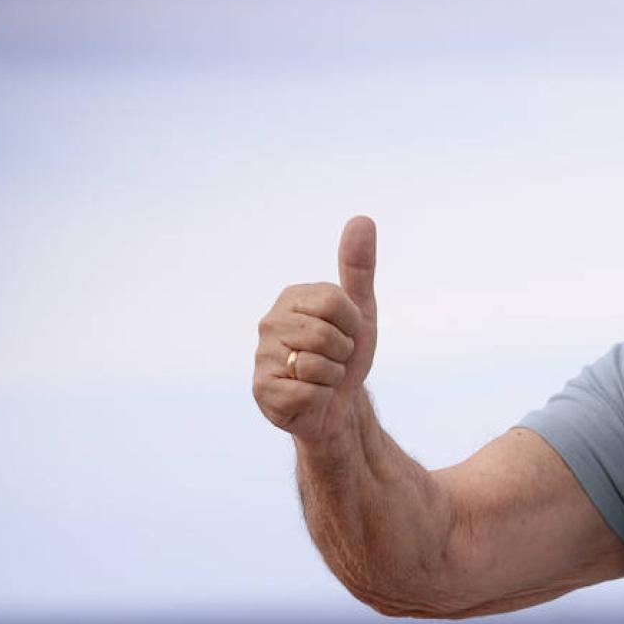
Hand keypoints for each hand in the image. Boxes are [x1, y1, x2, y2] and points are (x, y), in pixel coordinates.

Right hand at [253, 215, 380, 444]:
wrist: (337, 405)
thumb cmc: (345, 355)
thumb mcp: (360, 311)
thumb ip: (359, 267)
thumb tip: (363, 219)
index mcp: (292, 298)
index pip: (335, 302)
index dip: (353, 325)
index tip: (347, 334)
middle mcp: (270, 322)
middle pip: (325, 335)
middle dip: (343, 354)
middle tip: (334, 359)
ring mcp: (262, 356)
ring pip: (316, 365)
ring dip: (332, 378)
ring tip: (322, 378)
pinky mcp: (261, 390)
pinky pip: (307, 391)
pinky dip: (319, 398)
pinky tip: (309, 397)